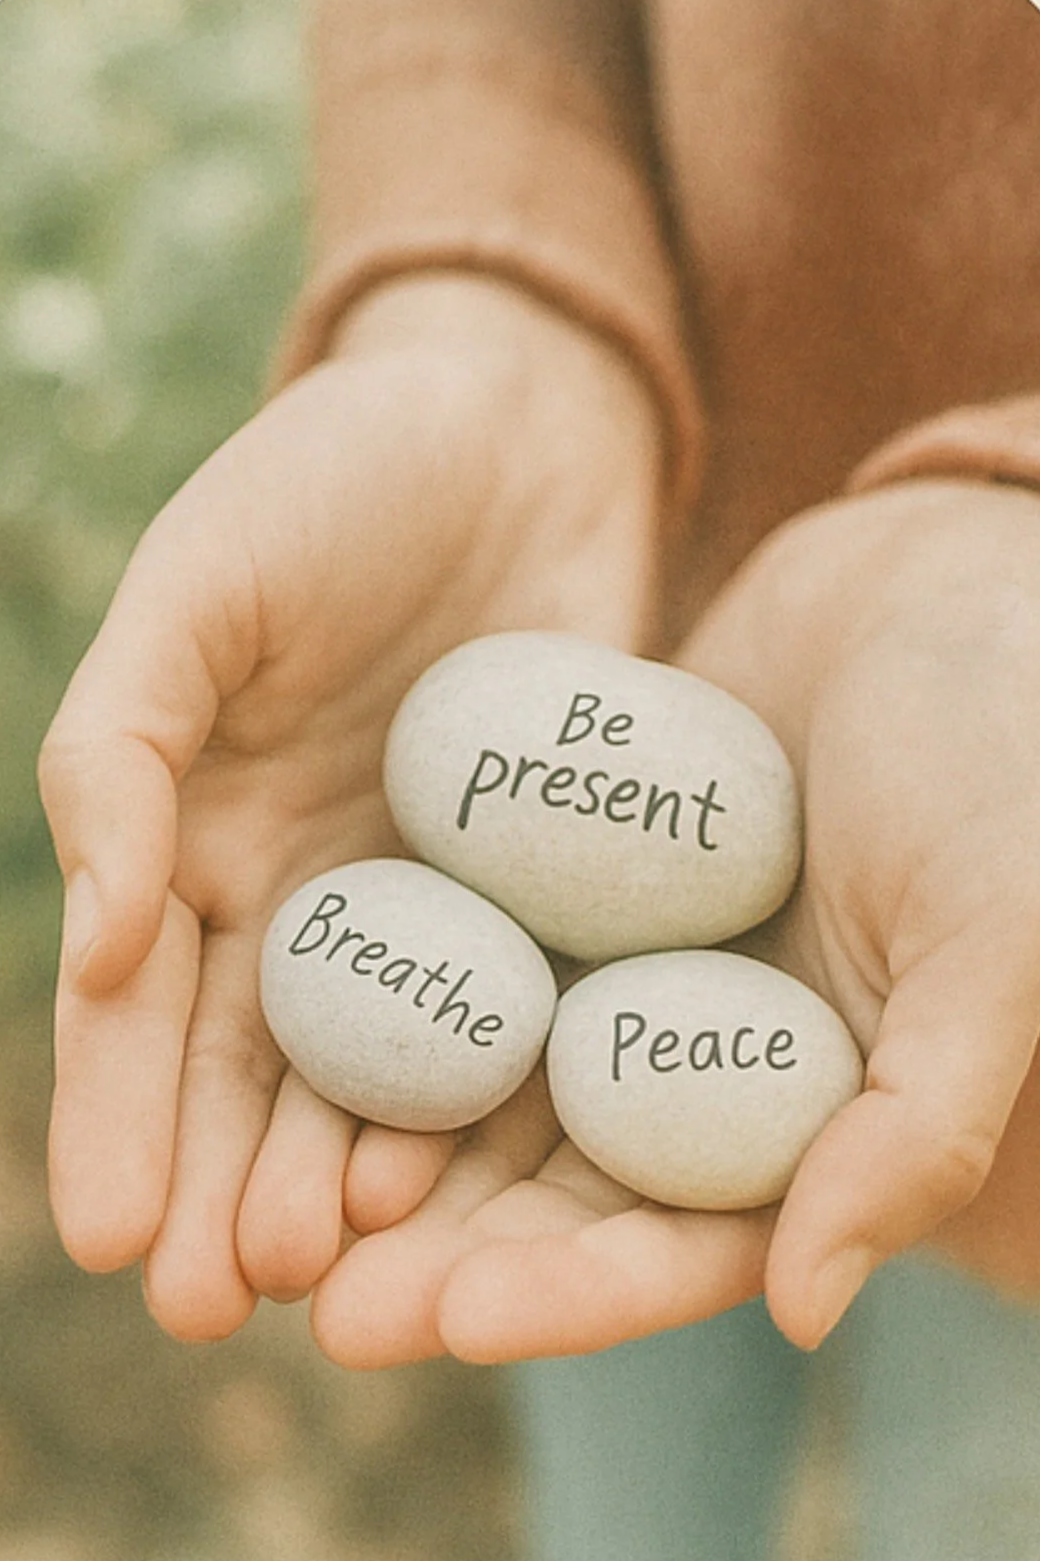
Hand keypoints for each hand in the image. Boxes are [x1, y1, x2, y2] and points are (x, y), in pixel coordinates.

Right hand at [38, 271, 665, 1340]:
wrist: (518, 424)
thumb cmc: (332, 479)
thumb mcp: (199, 589)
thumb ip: (119, 753)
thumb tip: (97, 943)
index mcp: (202, 832)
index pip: (143, 1009)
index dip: (117, 1123)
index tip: (111, 1242)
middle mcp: (312, 891)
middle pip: (254, 1072)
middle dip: (223, 1190)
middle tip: (219, 1310)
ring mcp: (434, 900)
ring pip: (378, 1070)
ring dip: (341, 1176)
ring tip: (329, 1274)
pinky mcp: (546, 887)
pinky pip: (514, 1008)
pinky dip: (482, 1096)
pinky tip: (462, 1175)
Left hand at [314, 475, 1039, 1366]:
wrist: (931, 582)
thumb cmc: (998, 758)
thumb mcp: (992, 940)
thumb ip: (916, 1128)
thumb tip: (804, 1310)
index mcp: (811, 1108)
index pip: (685, 1241)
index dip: (576, 1294)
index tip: (456, 1320)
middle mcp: (705, 1053)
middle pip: (565, 1187)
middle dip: (450, 1250)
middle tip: (325, 1303)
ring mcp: (630, 962)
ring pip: (497, 1079)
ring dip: (398, 1143)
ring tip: (277, 1195)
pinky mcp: (570, 872)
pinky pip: (474, 940)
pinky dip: (406, 990)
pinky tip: (304, 1017)